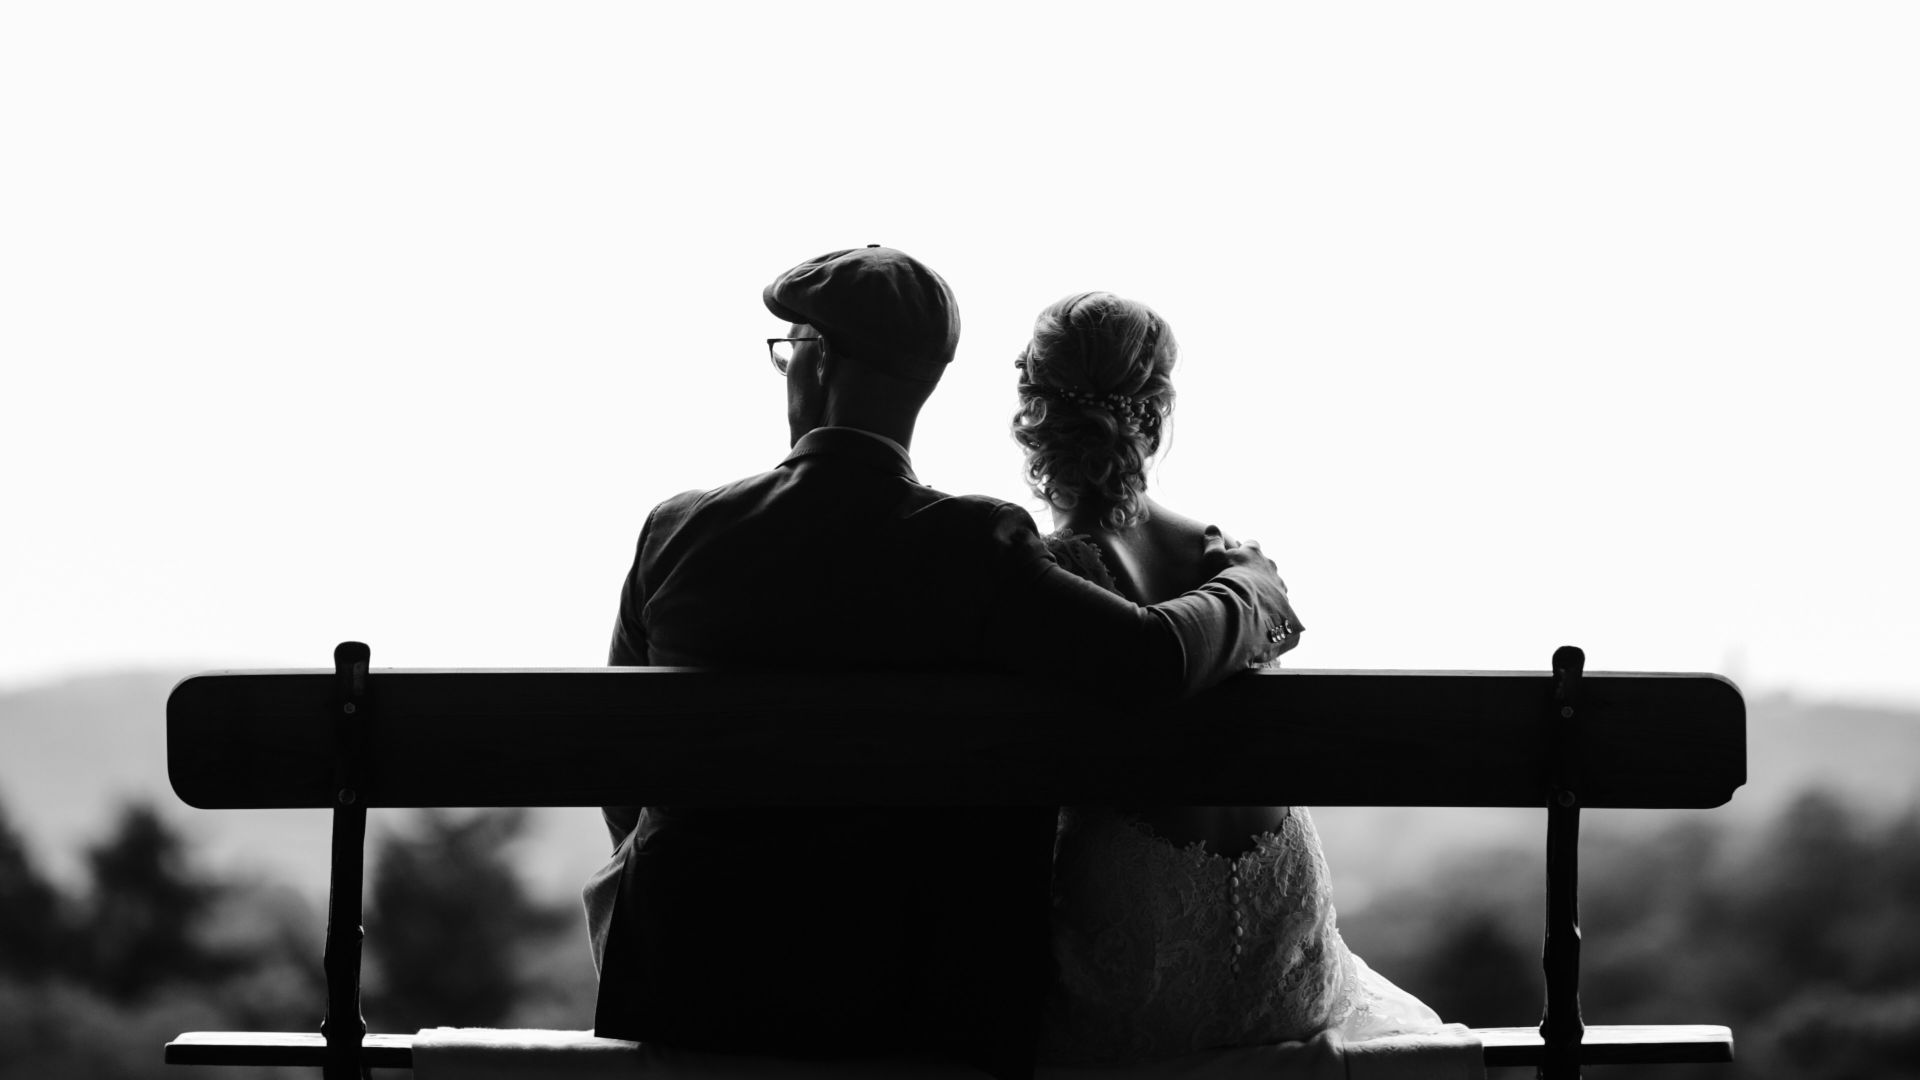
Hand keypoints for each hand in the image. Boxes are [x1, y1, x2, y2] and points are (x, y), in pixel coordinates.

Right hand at [1202, 526, 1303, 661]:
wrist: (1241, 605)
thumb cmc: (1224, 578)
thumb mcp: (1212, 558)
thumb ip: (1212, 542)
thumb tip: (1212, 527)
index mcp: (1253, 552)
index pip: (1251, 545)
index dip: (1243, 551)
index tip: (1235, 558)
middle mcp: (1270, 565)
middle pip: (1265, 563)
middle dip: (1256, 570)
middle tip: (1243, 581)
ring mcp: (1278, 583)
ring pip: (1273, 582)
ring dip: (1265, 588)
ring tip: (1252, 600)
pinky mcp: (1283, 602)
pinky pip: (1278, 601)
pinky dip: (1270, 605)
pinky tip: (1260, 613)